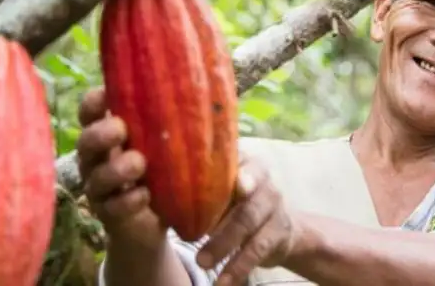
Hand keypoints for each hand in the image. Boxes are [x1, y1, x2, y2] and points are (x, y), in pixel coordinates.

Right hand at [76, 87, 164, 247]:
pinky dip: (128, 200)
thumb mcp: (161, 143)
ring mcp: (99, 189)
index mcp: (106, 135)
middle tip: (122, 130)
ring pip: (96, 177)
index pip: (89, 113)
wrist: (155, 221)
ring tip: (139, 164)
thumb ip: (167, 120)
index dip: (92, 103)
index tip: (106, 94)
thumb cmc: (159, 169)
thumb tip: (200, 84)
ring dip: (116, 169)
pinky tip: (145, 194)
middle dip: (100, 134)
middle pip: (84, 142)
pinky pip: (112, 208)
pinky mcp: (109, 215)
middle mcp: (96, 159)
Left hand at [195, 154, 300, 285]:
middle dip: (219, 219)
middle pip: (244, 197)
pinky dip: (239, 268)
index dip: (239, 171)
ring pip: (249, 223)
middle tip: (190, 240)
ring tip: (201, 263)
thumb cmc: (236, 203)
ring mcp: (274, 205)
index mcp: (245, 163)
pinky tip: (223, 282)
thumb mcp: (221, 190)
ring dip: (224, 246)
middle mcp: (264, 180)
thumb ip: (198, 187)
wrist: (278, 228)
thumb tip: (155, 193)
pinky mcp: (279, 233)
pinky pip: (258, 251)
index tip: (236, 183)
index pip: (241, 161)